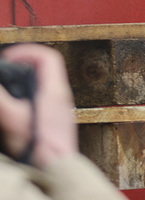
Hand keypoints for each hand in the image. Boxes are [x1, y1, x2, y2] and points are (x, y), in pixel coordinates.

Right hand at [0, 44, 78, 169]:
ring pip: (40, 86)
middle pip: (43, 70)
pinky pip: (38, 101)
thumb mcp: (13, 120)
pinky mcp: (52, 122)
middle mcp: (60, 97)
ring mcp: (57, 110)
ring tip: (4, 89)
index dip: (26, 52)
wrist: (56, 171)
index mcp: (55, 91)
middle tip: (3, 71)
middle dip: (20, 67)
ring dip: (21, 83)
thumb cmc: (41, 149)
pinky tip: (11, 108)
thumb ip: (1, 99)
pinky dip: (23, 98)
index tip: (7, 59)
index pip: (48, 58)